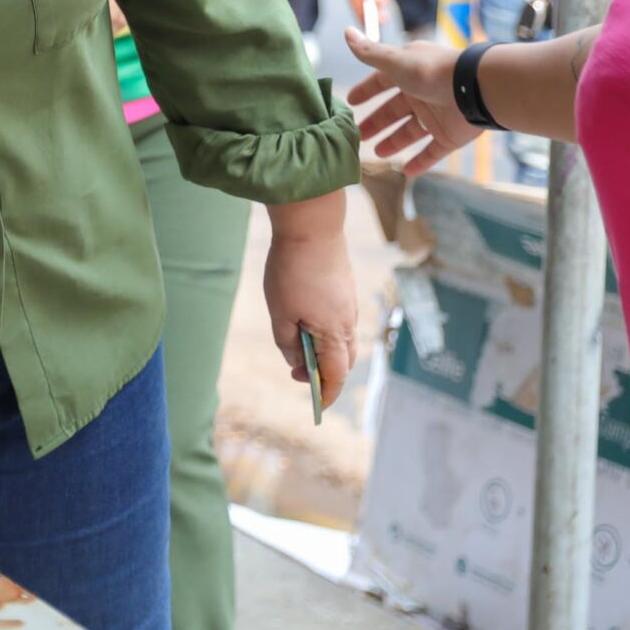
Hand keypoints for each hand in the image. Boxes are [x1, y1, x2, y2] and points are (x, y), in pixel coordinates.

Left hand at [262, 215, 357, 408]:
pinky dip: (327, 331)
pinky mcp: (345, 288)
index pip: (337, 374)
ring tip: (299, 348)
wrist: (311, 226)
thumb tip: (296, 359)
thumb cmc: (292, 271)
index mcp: (336, 333)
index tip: (315, 403)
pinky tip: (306, 321)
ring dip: (325, 350)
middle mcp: (349, 321)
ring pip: (343, 339)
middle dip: (326, 373)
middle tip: (299, 374)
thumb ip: (287, 341)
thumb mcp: (280, 312)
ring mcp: (349, 304)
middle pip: (344, 360)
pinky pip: (340, 320)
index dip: (327, 392)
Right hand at [344, 29, 481, 173]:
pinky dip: (420, 162)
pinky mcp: (449, 136)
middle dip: (376, 122)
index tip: (352, 102)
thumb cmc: (431, 72)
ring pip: (410, 132)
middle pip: (394, 110)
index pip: (382, 82)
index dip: (367, 91)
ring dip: (393, 142)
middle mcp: (422, 93)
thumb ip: (369, 53)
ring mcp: (436, 116)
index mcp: (409, 73)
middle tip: (358, 135)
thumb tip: (347, 32)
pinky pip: (432, 151)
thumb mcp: (395, 62)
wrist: (476, 90)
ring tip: (377, 154)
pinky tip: (406, 172)